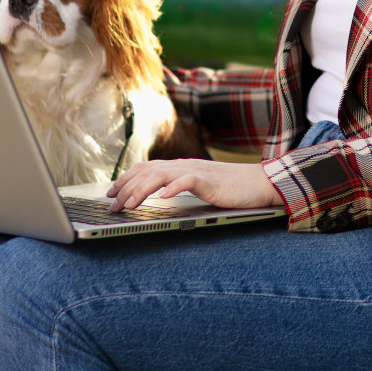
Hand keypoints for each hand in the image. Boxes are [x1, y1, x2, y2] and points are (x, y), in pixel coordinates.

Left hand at [105, 159, 282, 211]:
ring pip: (161, 175)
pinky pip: (187, 181)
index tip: (110, 193)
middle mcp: (184, 165)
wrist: (261, 183)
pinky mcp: (210, 181)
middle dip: (125, 187)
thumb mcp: (199, 186)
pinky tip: (161, 198)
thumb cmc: (232, 188)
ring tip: (129, 204)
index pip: (145, 168)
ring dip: (141, 189)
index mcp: (180, 167)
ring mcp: (196, 171)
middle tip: (112, 205)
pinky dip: (173, 188)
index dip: (125, 179)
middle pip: (147, 171)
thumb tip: (157, 195)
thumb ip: (180, 186)